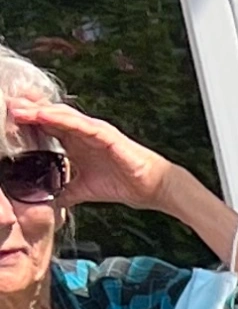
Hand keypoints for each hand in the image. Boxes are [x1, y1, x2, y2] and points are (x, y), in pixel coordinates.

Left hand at [7, 93, 173, 209]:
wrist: (152, 188)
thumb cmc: (124, 183)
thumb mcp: (84, 190)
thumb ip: (64, 191)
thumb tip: (46, 202)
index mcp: (76, 143)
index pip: (45, 129)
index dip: (25, 124)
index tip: (5, 122)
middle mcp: (82, 133)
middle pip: (48, 117)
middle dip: (26, 112)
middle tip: (5, 107)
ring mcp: (93, 131)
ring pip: (60, 116)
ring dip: (38, 111)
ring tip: (17, 109)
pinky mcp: (105, 135)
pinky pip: (79, 124)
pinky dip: (60, 119)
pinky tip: (44, 115)